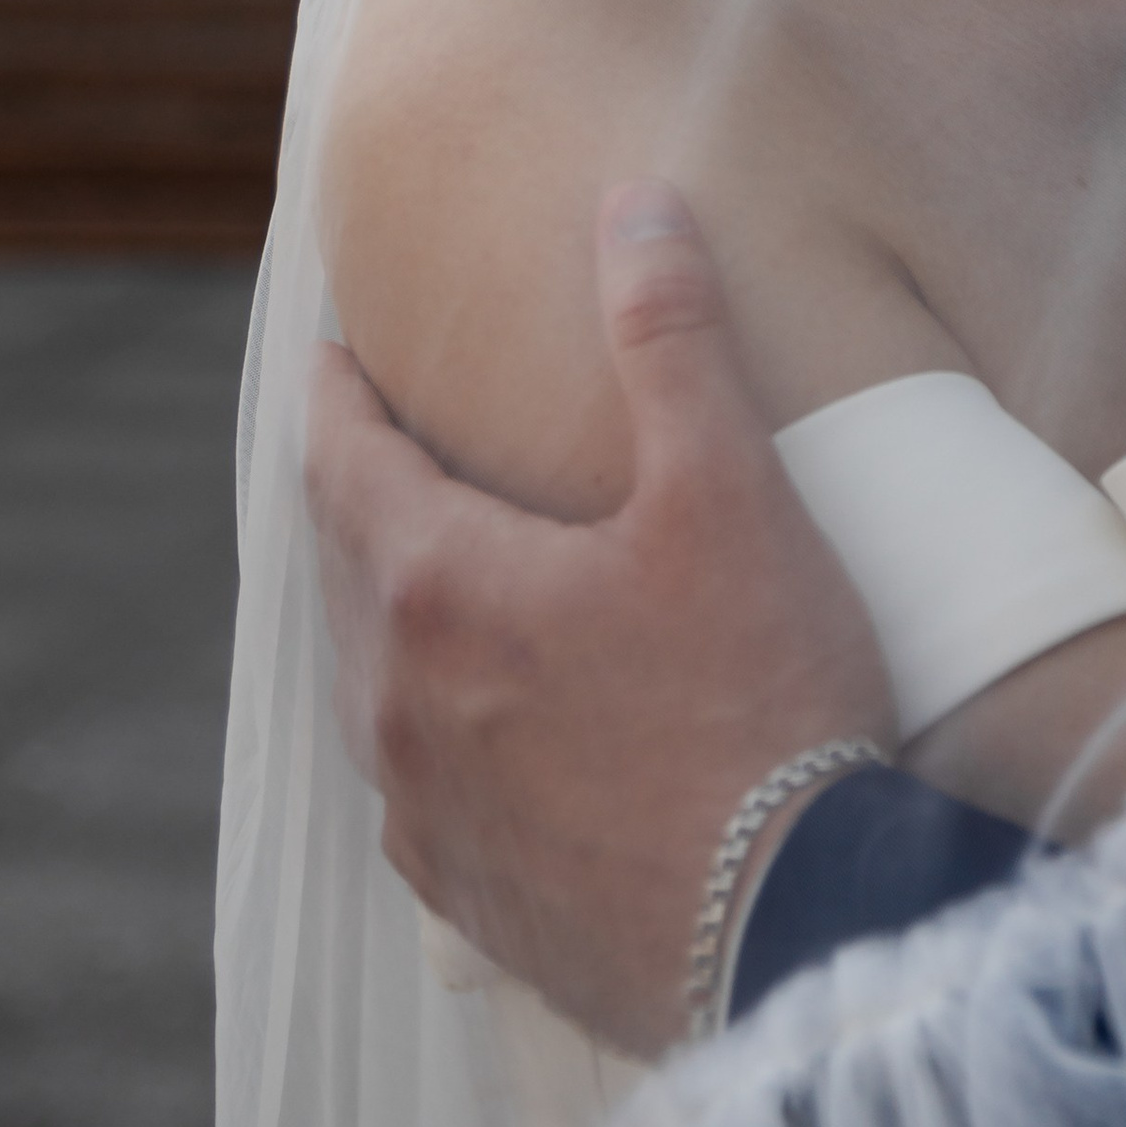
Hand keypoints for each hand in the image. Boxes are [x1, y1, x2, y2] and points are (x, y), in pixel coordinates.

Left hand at [306, 180, 893, 1057]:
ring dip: (392, 604)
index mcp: (436, 590)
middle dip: (359, 487)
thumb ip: (670, 335)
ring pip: (372, 678)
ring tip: (436, 560)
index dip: (338, 393)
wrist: (789, 922)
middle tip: (387, 433)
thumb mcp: (726, 488)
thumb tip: (634, 204)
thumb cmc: (758, 696)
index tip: (336, 350)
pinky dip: (431, 715)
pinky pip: (415, 779)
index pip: (340, 461)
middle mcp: (398, 705)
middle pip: (345, 565)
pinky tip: (483, 716)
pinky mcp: (471, 891)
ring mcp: (425, 812)